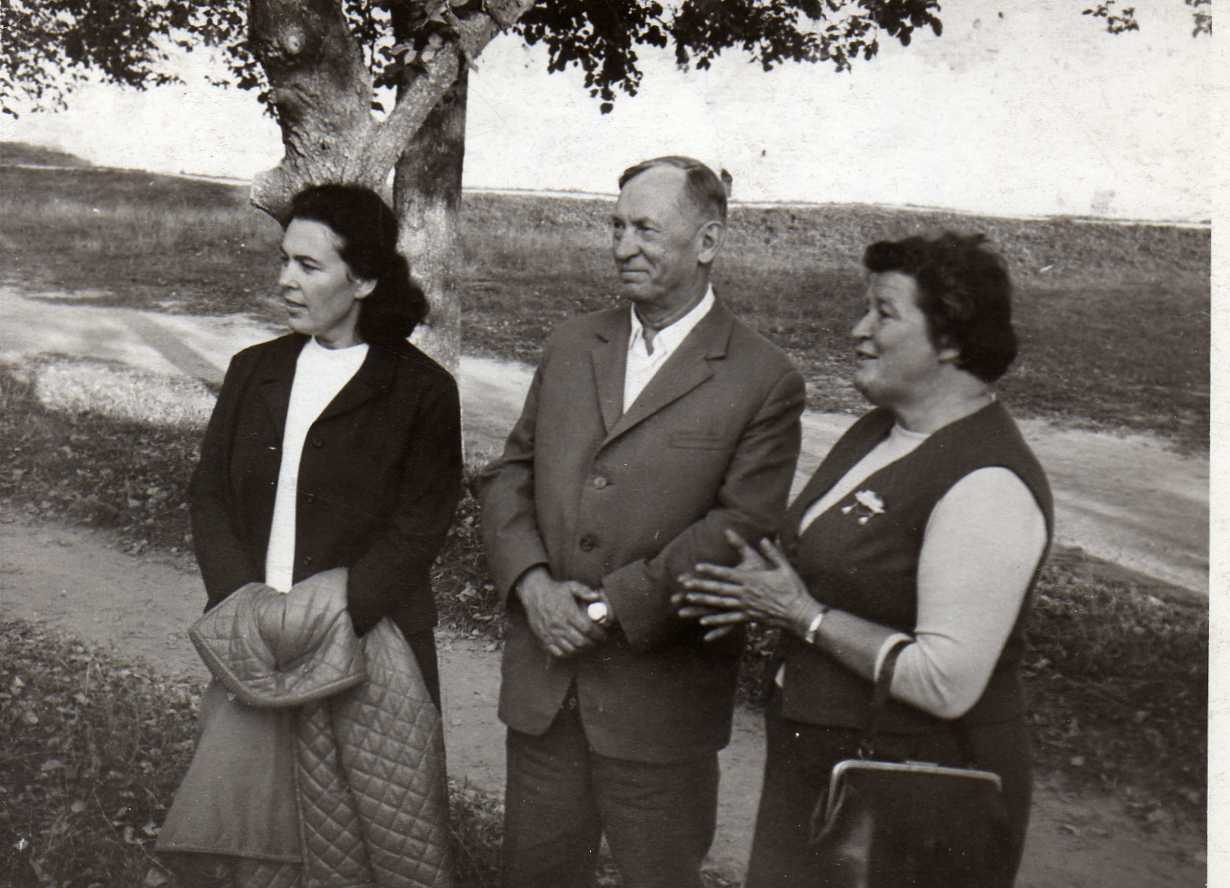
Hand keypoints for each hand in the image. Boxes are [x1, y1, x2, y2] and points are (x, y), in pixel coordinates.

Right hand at [516, 567, 606, 657]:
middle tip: (597, 641)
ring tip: (587, 645)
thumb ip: (585, 591)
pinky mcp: (543, 638)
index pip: (587, 628)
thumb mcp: (571, 586)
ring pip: (570, 649)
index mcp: (567, 612)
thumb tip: (597, 597)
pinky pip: (557, 652)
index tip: (603, 634)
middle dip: (592, 643)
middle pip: (580, 641)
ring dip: (581, 650)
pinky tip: (573, 648)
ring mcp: (550, 633)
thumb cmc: (555, 590)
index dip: (598, 634)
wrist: (534, 593)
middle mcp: (558, 624)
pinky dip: (567, 653)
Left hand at [679, 529, 813, 633]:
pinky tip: (703, 621)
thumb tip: (764, 538)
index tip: (697, 567)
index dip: (711, 570)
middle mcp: (745, 594)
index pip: (727, 574)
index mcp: (752, 580)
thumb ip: (772, 552)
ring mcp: (746, 607)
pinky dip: (716, 620)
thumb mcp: (784, 567)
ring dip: (703, 601)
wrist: (799, 612)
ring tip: (689, 599)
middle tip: (684, 584)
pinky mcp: (749, 618)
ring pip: (720, 604)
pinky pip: (729, 620)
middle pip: (719, 589)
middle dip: (700, 585)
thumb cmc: (793, 588)